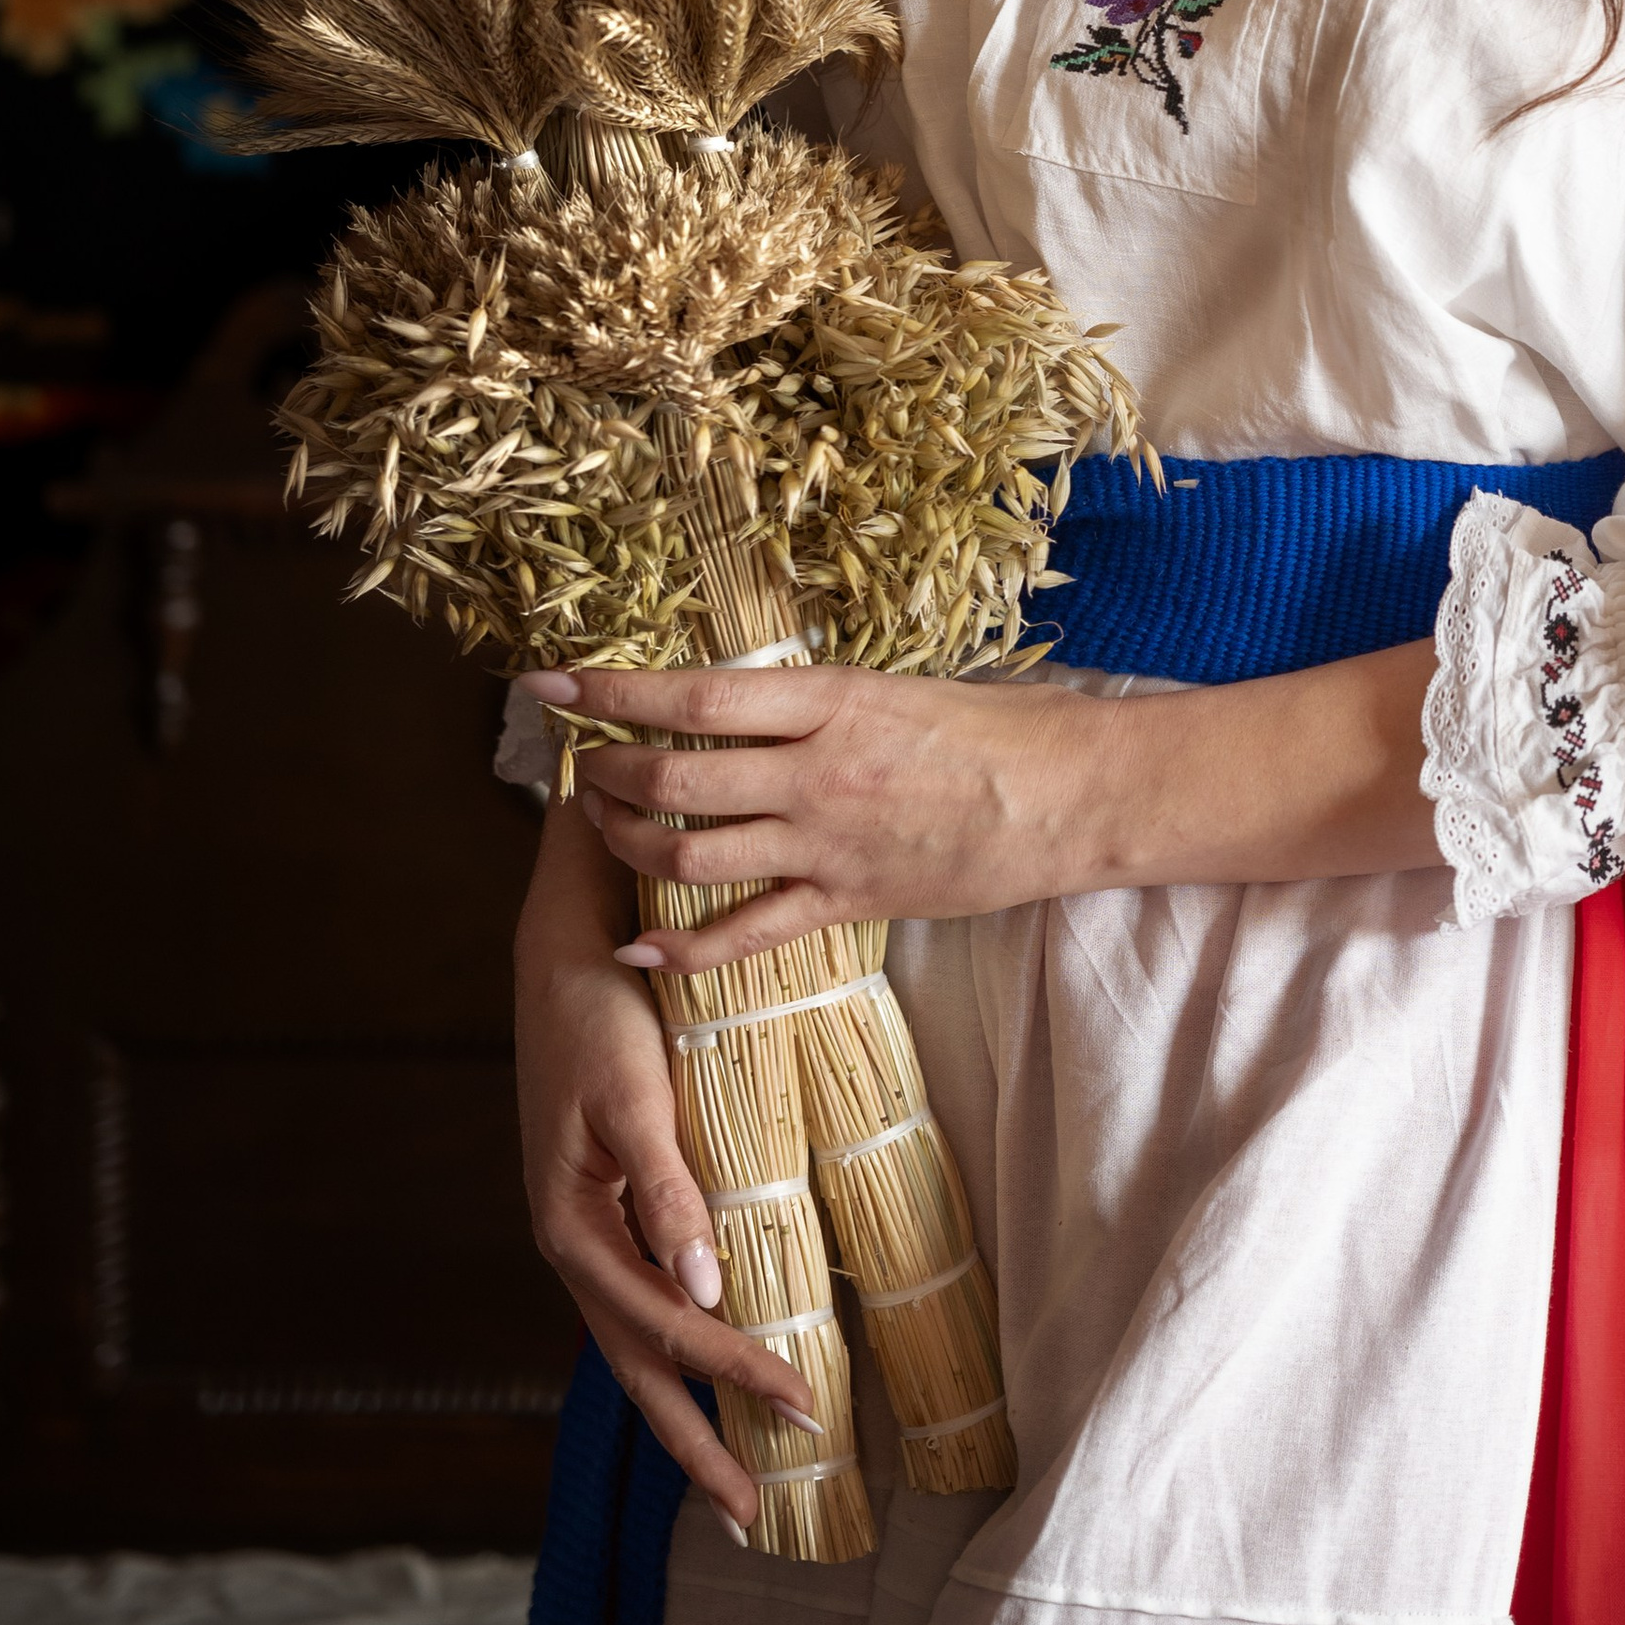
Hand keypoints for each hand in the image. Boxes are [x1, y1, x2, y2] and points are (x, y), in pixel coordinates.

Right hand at [513, 782, 822, 1530]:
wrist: (563, 957)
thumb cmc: (601, 1019)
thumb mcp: (635, 1097)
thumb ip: (670, 1192)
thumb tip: (707, 1290)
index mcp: (574, 1230)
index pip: (670, 1330)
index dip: (736, 1375)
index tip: (806, 1407)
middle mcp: (575, 1247)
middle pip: (639, 1370)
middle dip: (698, 1444)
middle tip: (757, 1514)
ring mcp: (586, 1233)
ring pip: (639, 1347)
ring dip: (688, 1408)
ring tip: (740, 1470)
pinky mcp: (606, 1211)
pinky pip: (643, 1303)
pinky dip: (679, 1349)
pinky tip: (711, 1363)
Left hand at [523, 638, 1444, 976]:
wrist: (1073, 793)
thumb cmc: (996, 727)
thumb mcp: (895, 690)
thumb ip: (816, 704)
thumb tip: (741, 701)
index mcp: (829, 699)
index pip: (693, 695)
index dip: (612, 691)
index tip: (550, 681)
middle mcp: (815, 768)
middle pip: (674, 776)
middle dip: (608, 774)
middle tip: (581, 766)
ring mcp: (828, 841)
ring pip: (693, 852)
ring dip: (632, 844)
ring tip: (607, 829)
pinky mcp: (848, 901)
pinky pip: (744, 930)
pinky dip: (680, 944)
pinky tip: (636, 944)